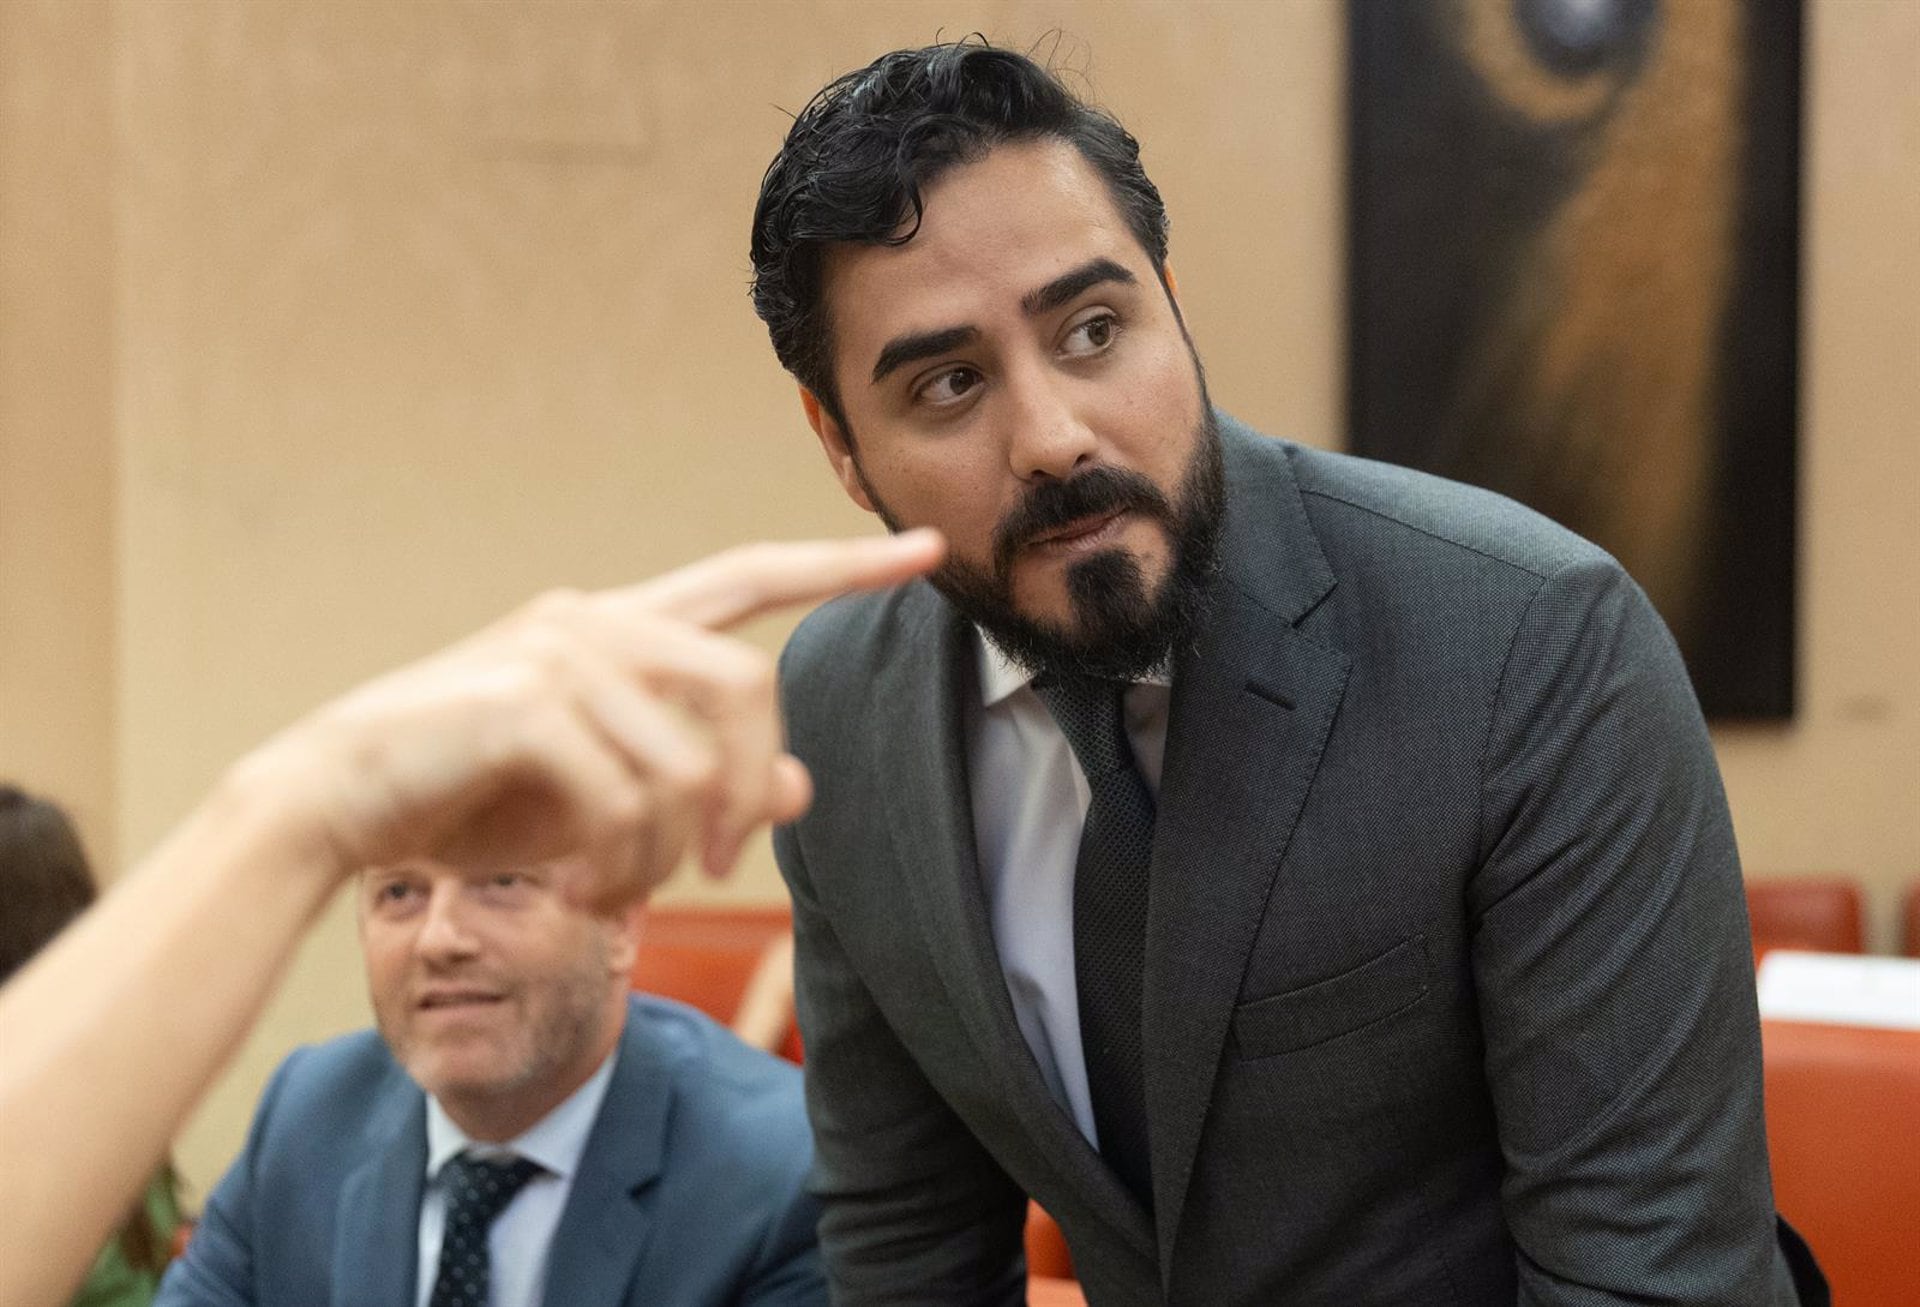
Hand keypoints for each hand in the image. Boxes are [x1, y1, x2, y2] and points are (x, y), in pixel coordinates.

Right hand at [239, 531, 942, 906]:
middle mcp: (595, 618)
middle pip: (750, 688)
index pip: (747, 577)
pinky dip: (623, 867)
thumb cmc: (468, 795)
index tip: (926, 552)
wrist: (333, 805)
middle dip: (754, 792)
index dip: (837, 567)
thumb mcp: (599, 796)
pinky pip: (630, 796)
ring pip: (694, 756)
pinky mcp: (525, 701)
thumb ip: (698, 781)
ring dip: (675, 852)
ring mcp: (558, 650)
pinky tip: (585, 899)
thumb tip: (803, 791)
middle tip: (727, 875)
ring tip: (624, 899)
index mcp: (616, 625)